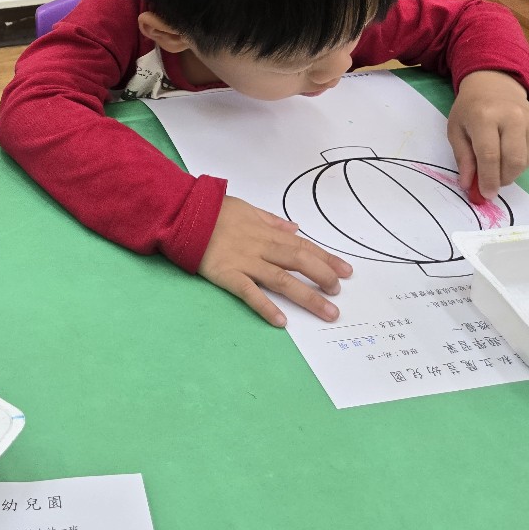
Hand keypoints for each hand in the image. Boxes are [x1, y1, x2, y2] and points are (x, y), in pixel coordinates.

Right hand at [198, 196, 352, 326]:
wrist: (182, 214)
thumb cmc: (213, 211)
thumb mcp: (247, 208)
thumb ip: (272, 220)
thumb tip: (296, 228)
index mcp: (266, 231)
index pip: (303, 245)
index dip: (326, 258)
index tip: (346, 271)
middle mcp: (260, 246)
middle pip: (299, 262)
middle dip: (323, 277)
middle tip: (338, 292)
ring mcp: (244, 261)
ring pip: (282, 280)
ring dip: (307, 296)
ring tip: (327, 311)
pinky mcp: (226, 274)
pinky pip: (249, 292)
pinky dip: (266, 306)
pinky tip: (281, 322)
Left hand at [449, 70, 528, 199]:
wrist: (494, 85)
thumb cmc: (470, 109)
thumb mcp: (456, 130)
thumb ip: (463, 158)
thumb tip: (468, 185)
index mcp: (485, 116)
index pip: (489, 155)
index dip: (488, 178)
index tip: (485, 194)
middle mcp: (511, 117)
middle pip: (513, 160)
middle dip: (502, 179)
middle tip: (491, 185)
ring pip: (524, 161)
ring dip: (510, 174)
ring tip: (496, 169)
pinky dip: (519, 164)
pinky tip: (507, 158)